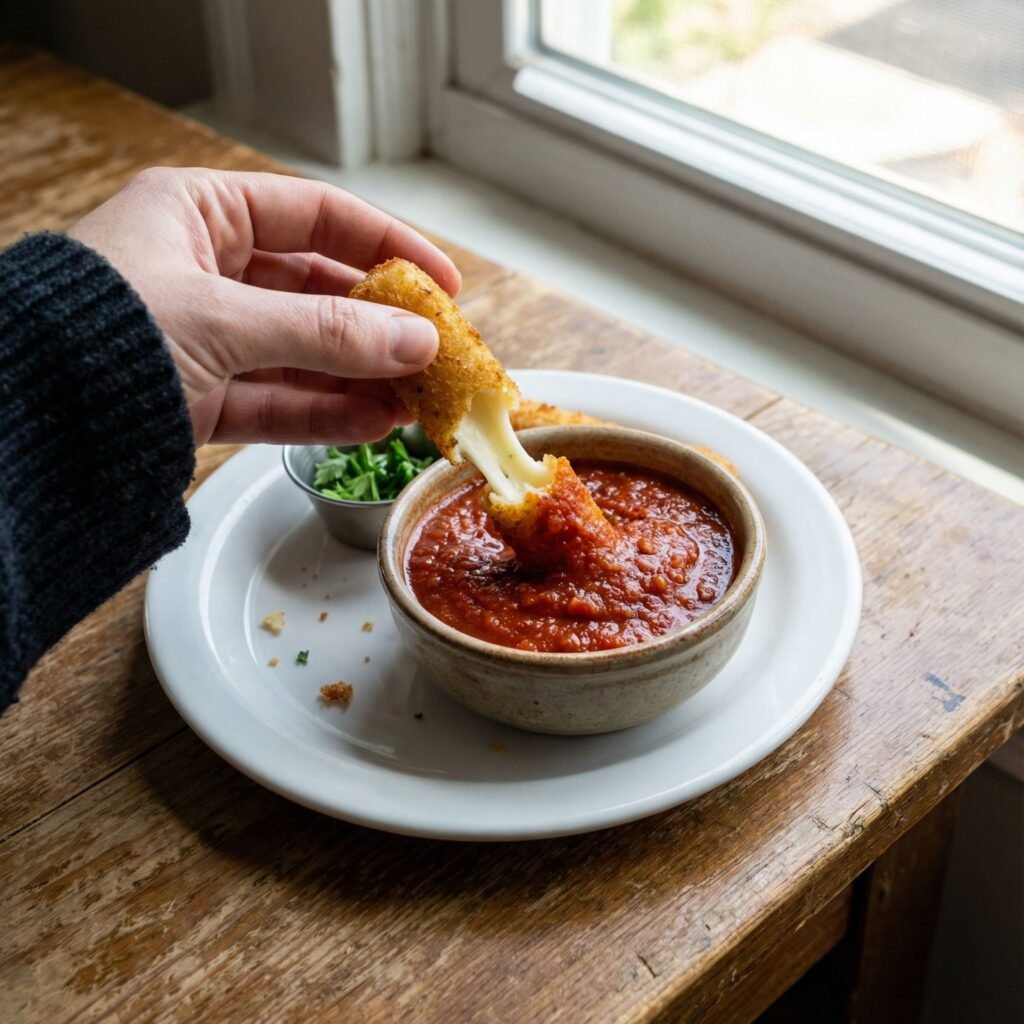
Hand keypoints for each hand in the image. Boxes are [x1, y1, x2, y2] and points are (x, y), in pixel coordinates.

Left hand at [68, 167, 458, 445]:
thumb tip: (418, 340)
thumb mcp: (224, 319)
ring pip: (303, 355)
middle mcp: (205, 272)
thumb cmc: (99, 334)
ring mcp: (205, 339)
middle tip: (435, 352)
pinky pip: (277, 403)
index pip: (315, 215)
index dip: (386, 243)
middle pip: (317, 291)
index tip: (441, 280)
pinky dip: (324, 415)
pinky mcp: (199, 398)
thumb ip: (327, 332)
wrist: (23, 424)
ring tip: (416, 400)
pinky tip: (372, 423)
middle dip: (379, 326)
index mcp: (198, 214)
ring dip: (361, 379)